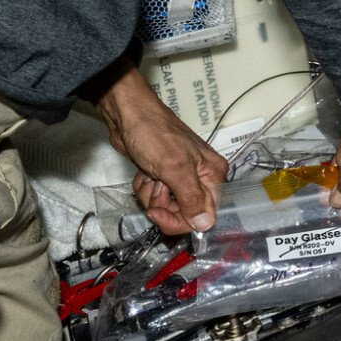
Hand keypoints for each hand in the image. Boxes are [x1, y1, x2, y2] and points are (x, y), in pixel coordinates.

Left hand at [92, 58, 228, 235]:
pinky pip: (155, 196)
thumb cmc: (154, 134)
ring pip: (167, 206)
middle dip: (163, 204)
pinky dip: (145, 188)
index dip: (180, 220)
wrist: (128, 115)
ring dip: (151, 195)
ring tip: (149, 173)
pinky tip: (144, 172)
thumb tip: (206, 225)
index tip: (158, 213)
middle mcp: (201, 178)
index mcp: (212, 175)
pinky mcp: (163, 176)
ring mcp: (181, 177)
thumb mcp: (174, 168)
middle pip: (184, 213)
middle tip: (154, 187)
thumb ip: (191, 198)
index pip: (205, 215)